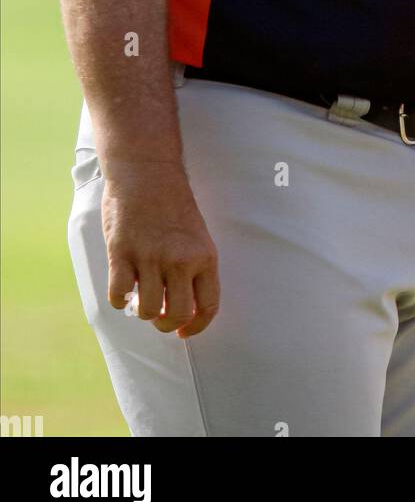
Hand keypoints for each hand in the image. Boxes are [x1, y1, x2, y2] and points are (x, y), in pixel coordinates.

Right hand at [101, 160, 219, 337]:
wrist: (147, 170)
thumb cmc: (172, 203)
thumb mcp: (196, 234)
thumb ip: (194, 268)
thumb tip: (182, 308)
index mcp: (204, 255)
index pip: (208, 306)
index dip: (197, 327)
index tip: (185, 332)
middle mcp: (180, 259)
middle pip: (178, 315)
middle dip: (167, 324)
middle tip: (160, 314)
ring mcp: (150, 257)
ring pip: (148, 311)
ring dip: (142, 311)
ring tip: (141, 295)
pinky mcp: (121, 252)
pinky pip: (119, 295)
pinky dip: (119, 298)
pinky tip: (123, 285)